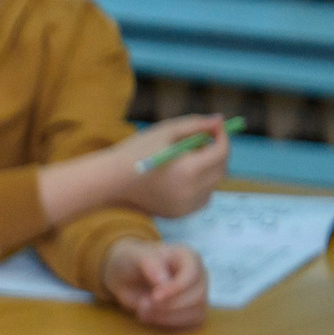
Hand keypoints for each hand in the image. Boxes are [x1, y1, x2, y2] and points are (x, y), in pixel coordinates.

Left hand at [100, 238, 208, 329]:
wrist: (126, 277)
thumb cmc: (132, 263)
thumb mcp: (135, 257)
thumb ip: (151, 265)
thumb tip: (164, 281)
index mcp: (188, 257)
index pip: (192, 275)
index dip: (176, 289)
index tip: (154, 297)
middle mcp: (198, 274)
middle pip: (198, 296)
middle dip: (169, 306)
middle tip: (142, 304)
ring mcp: (198, 293)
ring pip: (196, 311)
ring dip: (168, 317)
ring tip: (143, 311)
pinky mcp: (192, 309)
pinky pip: (192, 322)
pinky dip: (170, 324)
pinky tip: (152, 317)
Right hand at [111, 115, 228, 216]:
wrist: (110, 181)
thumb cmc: (136, 151)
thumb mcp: (166, 130)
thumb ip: (196, 124)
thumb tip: (219, 120)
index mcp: (187, 169)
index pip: (221, 152)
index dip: (223, 137)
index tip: (217, 128)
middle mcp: (190, 191)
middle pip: (221, 170)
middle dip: (217, 153)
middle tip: (204, 142)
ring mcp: (184, 206)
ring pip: (213, 185)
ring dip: (209, 170)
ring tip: (188, 160)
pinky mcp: (178, 214)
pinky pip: (202, 198)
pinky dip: (200, 186)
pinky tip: (182, 177)